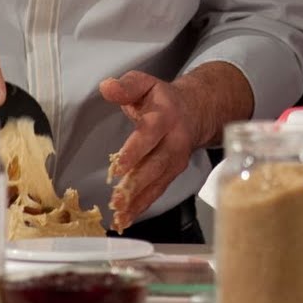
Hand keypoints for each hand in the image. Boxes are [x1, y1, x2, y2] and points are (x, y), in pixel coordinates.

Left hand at [100, 71, 201, 232]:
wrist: (196, 110)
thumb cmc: (162, 99)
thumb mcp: (145, 84)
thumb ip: (127, 86)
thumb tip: (107, 87)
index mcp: (166, 115)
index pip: (149, 134)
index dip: (134, 151)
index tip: (116, 166)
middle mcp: (175, 140)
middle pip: (156, 164)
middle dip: (136, 184)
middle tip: (116, 200)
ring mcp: (176, 159)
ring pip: (157, 182)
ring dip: (138, 200)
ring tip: (119, 215)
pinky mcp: (173, 173)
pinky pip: (158, 191)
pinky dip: (142, 206)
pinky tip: (126, 218)